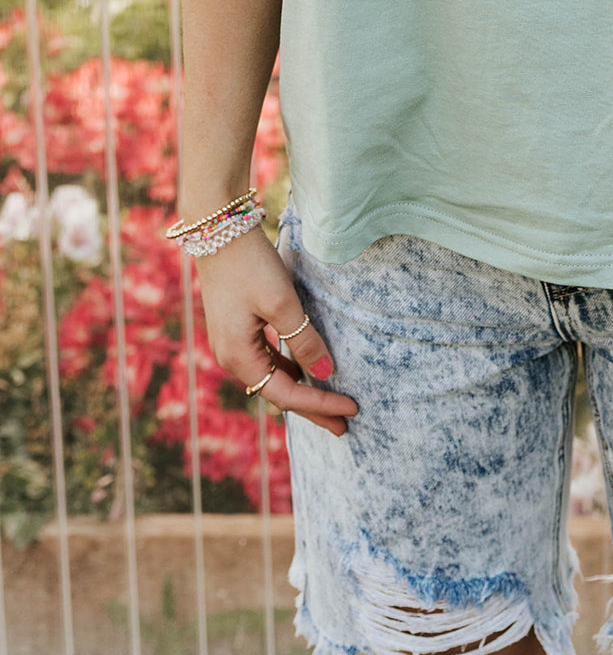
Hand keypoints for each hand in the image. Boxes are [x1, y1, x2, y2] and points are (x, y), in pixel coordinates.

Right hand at [194, 227, 358, 435]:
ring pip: (273, 377)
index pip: (287, 395)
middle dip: (312, 408)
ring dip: (302, 389)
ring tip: (330, 402)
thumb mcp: (282, 304)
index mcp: (239, 358)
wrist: (218, 230)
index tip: (352, 410)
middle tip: (344, 425)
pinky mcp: (237, 328)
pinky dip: (289, 369)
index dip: (320, 405)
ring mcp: (232, 343)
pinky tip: (306, 370)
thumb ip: (304, 341)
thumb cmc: (250, 265)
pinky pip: (267, 359)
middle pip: (278, 393)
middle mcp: (231, 357)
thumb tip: (326, 373)